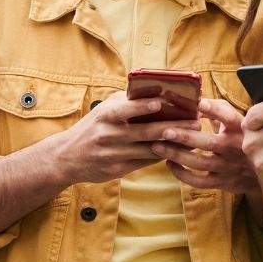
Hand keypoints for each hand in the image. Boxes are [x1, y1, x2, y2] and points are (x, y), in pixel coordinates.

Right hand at [51, 91, 201, 183]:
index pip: (126, 110)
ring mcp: (114, 154)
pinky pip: (145, 162)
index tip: (162, 102)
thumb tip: (156, 91)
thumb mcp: (103, 110)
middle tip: (195, 122)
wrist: (67, 157)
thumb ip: (126, 102)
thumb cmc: (92, 128)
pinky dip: (162, 155)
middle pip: (146, 131)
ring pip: (149, 149)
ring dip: (173, 143)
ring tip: (193, 137)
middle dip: (173, 127)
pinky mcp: (117, 170)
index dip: (143, 106)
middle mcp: (109, 135)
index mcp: (105, 116)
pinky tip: (177, 149)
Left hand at [149, 98, 259, 194]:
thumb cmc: (242, 138)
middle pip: (208, 142)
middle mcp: (234, 147)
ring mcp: (228, 166)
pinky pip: (198, 181)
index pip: (229, 117)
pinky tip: (170, 163)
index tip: (199, 103)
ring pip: (198, 162)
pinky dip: (181, 174)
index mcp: (239, 128)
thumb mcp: (238, 121)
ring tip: (157, 146)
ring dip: (176, 154)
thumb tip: (194, 99)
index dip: (215, 110)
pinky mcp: (222, 182)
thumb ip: (218, 109)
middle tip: (165, 131)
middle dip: (185, 136)